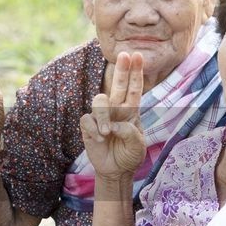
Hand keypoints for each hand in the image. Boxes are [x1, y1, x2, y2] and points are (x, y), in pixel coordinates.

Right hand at [79, 52, 145, 177]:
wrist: (116, 170)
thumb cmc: (129, 154)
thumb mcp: (137, 146)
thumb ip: (130, 133)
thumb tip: (115, 124)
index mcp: (131, 111)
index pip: (134, 89)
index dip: (136, 73)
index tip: (137, 56)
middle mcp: (116, 109)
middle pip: (117, 85)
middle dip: (121, 70)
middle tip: (124, 55)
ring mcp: (101, 116)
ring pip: (99, 101)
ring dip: (103, 116)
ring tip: (107, 133)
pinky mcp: (88, 125)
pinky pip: (87, 120)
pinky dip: (94, 130)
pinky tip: (100, 140)